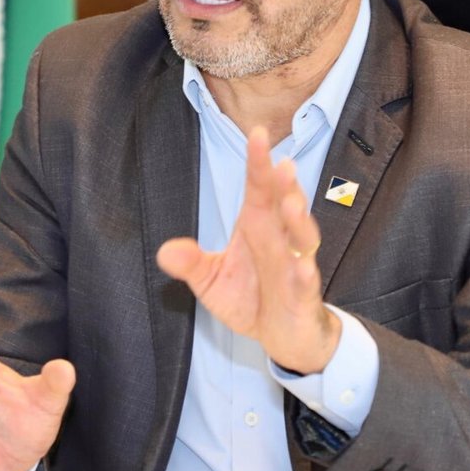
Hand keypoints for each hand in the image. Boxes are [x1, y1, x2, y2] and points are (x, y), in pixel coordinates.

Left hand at [156, 126, 340, 373]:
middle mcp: (279, 239)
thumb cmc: (250, 297)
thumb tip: (164, 251)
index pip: (259, 189)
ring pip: (301, 238)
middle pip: (284, 206)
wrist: (282, 335)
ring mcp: (295, 265)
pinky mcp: (303, 294)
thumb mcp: (211, 281)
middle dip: (285, 186)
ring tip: (292, 205)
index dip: (258, 163)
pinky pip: (305, 282)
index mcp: (258, 226)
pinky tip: (303, 267)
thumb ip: (191, 263)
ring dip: (299, 222)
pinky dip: (304, 274)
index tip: (257, 135)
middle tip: (283, 165)